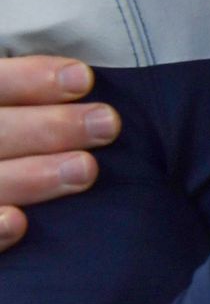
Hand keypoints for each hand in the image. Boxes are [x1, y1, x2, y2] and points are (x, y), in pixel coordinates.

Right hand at [0, 57, 118, 251]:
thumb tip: (81, 85)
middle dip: (47, 127)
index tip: (83, 79)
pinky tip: (18, 223)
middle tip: (106, 124)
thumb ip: (22, 107)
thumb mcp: (6, 120)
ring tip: (85, 170)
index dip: (27, 80)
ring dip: (30, 177)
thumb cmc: (8, 146)